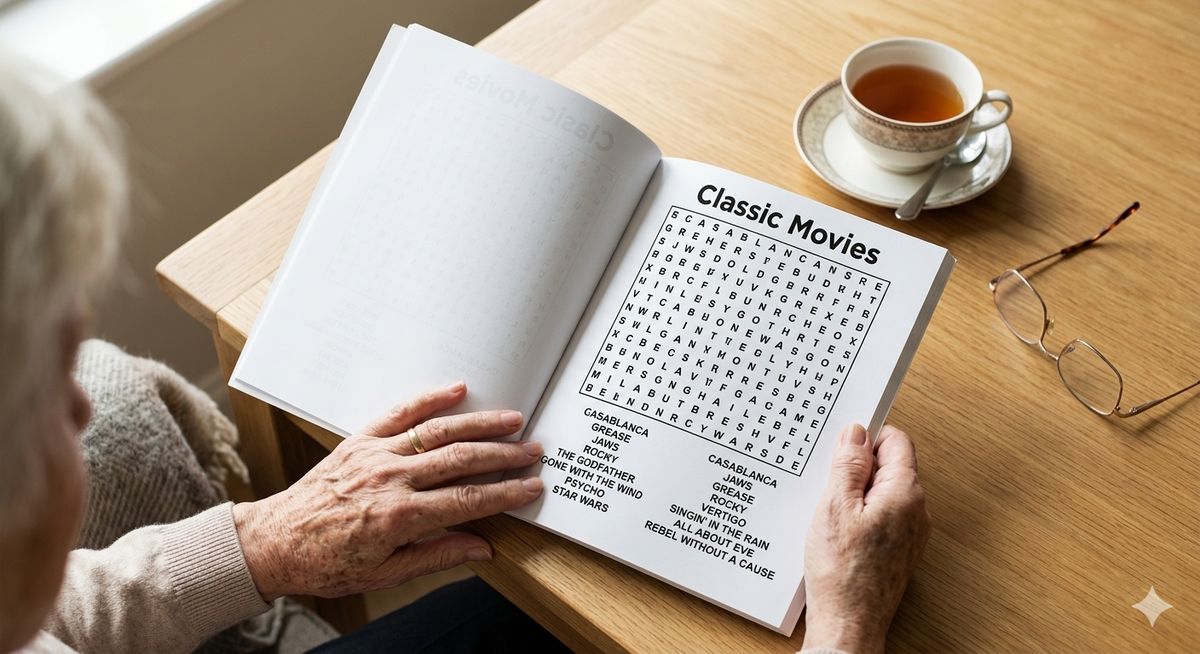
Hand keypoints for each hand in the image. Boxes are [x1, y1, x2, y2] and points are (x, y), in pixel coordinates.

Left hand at [233, 382, 543, 600]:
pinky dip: (430, 399)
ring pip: (438, 432)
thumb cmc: (327, 564)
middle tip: (533, 450)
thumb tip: (483, 548)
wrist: (274, 542)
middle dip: (503, 455)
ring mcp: (375, 455)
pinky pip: (400, 413)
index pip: (467, 500)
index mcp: (400, 517)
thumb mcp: (386, 574)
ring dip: (479, 423)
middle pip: (461, 460)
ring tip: (512, 419)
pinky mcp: (359, 440)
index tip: (532, 487)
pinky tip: (458, 389)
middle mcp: (390, 480)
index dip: (505, 493)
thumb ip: (437, 556)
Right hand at [801, 424, 930, 653]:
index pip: (896, 441)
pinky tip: (837, 530)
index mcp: (905, 493)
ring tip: (828, 510)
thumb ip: (848, 465)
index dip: (867, 437)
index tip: (841, 443)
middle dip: (858, 466)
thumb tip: (857, 434)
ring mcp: (910, 533)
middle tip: (827, 479)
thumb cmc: (841, 572)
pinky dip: (860, 514)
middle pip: (890, 466)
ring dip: (857, 492)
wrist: (848, 625)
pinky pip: (881, 516)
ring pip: (883, 492)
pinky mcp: (898, 550)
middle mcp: (916, 511)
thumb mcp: (835, 507)